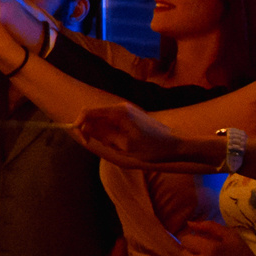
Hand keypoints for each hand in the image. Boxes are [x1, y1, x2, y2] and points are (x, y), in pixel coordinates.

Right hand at [75, 103, 216, 171]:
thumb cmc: (152, 148)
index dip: (80, 126)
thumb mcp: (125, 146)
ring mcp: (126, 111)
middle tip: (111, 147)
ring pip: (103, 123)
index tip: (84, 141)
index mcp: (118, 112)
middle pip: (94, 118)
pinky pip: (113, 125)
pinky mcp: (130, 117)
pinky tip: (126, 145)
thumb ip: (103, 135)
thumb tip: (85, 128)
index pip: (88, 113)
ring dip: (106, 137)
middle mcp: (121, 108)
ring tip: (122, 147)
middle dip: (96, 134)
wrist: (176, 146)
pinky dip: (114, 136)